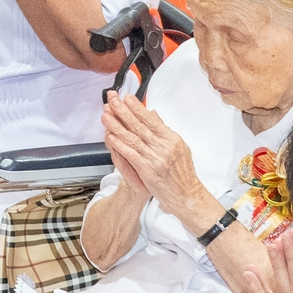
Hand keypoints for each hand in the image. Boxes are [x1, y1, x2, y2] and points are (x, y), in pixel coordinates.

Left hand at [100, 88, 212, 229]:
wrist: (186, 195)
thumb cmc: (182, 173)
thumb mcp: (179, 147)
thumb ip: (164, 130)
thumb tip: (153, 114)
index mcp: (172, 138)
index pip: (151, 119)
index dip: (137, 108)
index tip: (126, 98)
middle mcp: (163, 146)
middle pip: (139, 125)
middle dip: (123, 112)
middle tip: (112, 100)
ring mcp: (155, 158)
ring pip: (132, 138)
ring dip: (117, 125)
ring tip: (106, 115)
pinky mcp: (147, 170)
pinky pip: (130, 155)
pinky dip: (119, 145)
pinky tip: (110, 137)